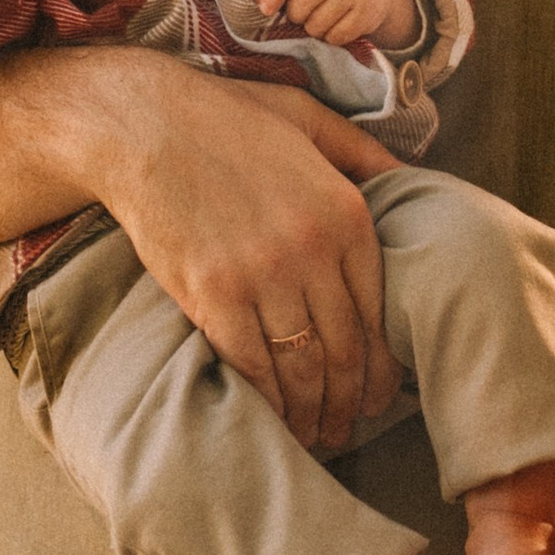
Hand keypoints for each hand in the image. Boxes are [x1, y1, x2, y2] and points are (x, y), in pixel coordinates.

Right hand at [95, 65, 403, 454]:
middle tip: (349, 430)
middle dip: (351, 402)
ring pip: (303, 368)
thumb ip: (364, 153)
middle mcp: (313, 250)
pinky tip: (273, 419)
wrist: (142, 125)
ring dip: (312, 413)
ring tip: (315, 435)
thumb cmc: (226, 120)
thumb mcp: (309, 119)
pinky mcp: (214, 296)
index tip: (379, 394)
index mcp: (345, 213)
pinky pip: (253, 367)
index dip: (381, 366)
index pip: (377, 312)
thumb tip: (412, 181)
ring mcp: (264, 276)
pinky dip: (267, 403)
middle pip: (345, 350)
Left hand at [261, 0, 423, 52]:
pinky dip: (330, 37)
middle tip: (302, 13)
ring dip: (313, 28)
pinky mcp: (368, 11)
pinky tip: (336, 24)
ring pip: (317, 23)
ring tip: (320, 17)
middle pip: (302, 2)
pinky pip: (335, 36)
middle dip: (295, 14)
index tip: (264, 10)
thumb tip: (259, 4)